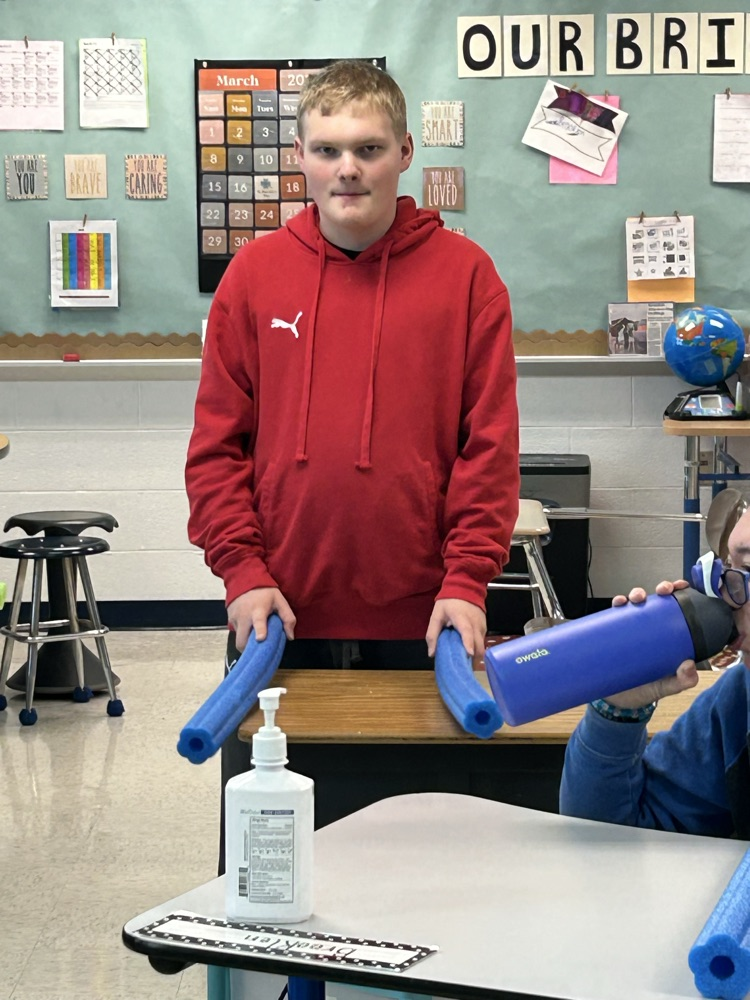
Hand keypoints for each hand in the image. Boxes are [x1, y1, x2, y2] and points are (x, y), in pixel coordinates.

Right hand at [227, 587, 295, 650]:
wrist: (244, 579)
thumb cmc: (265, 592)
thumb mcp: (280, 601)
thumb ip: (288, 618)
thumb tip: (290, 637)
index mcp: (259, 610)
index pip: (258, 622)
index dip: (260, 631)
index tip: (260, 639)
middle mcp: (244, 616)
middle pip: (242, 640)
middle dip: (249, 649)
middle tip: (258, 649)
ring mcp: (235, 618)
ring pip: (238, 638)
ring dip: (246, 641)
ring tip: (254, 636)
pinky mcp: (229, 619)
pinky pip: (236, 632)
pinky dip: (242, 634)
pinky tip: (249, 627)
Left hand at [426, 598, 485, 666]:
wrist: (466, 587)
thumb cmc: (449, 602)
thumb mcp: (436, 615)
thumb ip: (432, 634)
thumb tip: (431, 653)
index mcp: (461, 618)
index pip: (467, 631)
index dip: (468, 642)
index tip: (468, 654)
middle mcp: (475, 624)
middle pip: (478, 645)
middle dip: (472, 659)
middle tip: (462, 669)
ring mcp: (482, 626)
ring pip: (482, 646)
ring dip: (475, 656)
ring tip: (465, 664)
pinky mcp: (485, 628)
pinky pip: (482, 642)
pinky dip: (476, 649)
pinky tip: (468, 654)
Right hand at [604, 577, 698, 707]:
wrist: (617, 702)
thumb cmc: (645, 691)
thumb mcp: (666, 687)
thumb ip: (681, 681)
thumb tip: (688, 666)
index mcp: (666, 637)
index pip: (675, 610)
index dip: (679, 594)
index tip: (680, 588)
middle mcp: (648, 629)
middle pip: (655, 601)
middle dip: (658, 590)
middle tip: (661, 591)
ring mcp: (629, 630)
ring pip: (632, 604)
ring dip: (633, 595)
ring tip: (634, 599)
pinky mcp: (611, 634)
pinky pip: (611, 616)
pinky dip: (615, 606)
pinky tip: (617, 604)